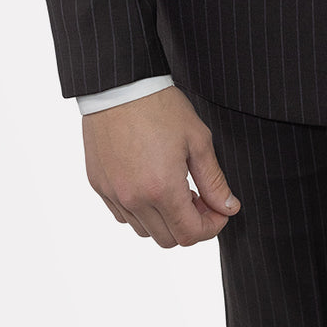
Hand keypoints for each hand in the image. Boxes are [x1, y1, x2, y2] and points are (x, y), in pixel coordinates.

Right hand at [82, 86, 239, 247]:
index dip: (211, 227)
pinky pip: (122, 215)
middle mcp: (134, 199)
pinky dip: (141, 211)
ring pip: (144, 230)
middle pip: (168, 239)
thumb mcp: (198, 141)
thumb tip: (228, 207)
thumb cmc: (160, 107)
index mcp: (162, 189)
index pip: (190, 234)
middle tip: (200, 198)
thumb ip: (214, 181)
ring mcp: (113, 194)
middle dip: (190, 225)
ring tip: (176, 189)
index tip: (219, 211)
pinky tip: (151, 185)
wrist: (120, 86)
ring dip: (165, 219)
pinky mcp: (99, 185)